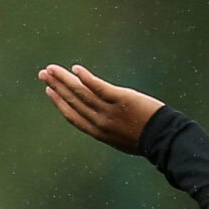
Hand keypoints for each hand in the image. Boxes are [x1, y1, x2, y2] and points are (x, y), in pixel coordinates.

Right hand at [40, 64, 163, 152]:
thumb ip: (107, 127)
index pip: (72, 115)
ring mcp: (109, 110)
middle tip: (44, 73)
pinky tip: (76, 69)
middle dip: (56, 86)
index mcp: (98, 132)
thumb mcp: (121, 138)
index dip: (58, 102)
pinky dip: (86, 78)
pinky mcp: (121, 99)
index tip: (48, 90)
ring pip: (81, 92)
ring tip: (53, 68)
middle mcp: (99, 121)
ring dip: (64, 79)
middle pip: (72, 100)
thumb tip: (99, 118)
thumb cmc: (147, 139)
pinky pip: (98, 87)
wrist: (164, 139)